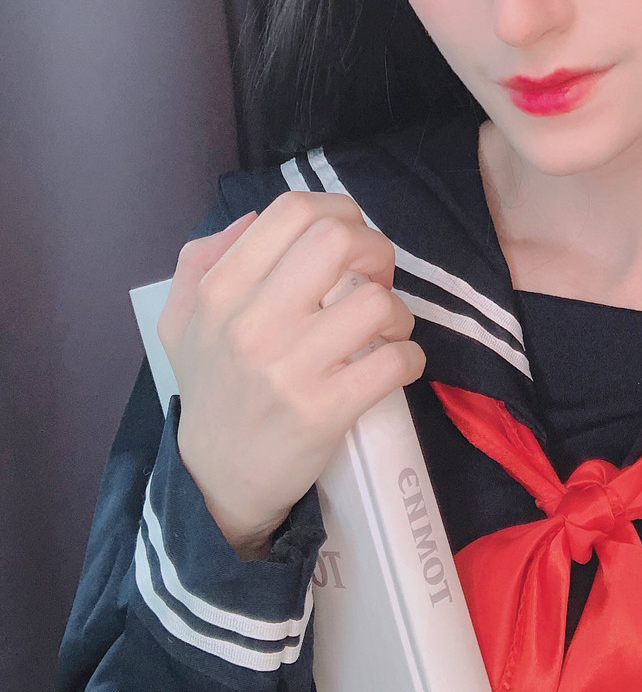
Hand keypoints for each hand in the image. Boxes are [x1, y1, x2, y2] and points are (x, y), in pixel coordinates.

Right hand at [157, 191, 425, 557]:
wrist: (215, 481)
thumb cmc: (210, 389)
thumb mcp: (181, 320)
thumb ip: (202, 260)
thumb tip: (253, 219)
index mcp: (221, 290)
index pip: (292, 211)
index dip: (339, 211)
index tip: (351, 240)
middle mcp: (252, 322)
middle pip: (338, 240)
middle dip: (376, 250)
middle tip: (376, 278)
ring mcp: (289, 368)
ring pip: (375, 302)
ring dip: (397, 311)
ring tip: (385, 329)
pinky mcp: (324, 411)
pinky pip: (394, 361)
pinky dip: (410, 357)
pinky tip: (396, 363)